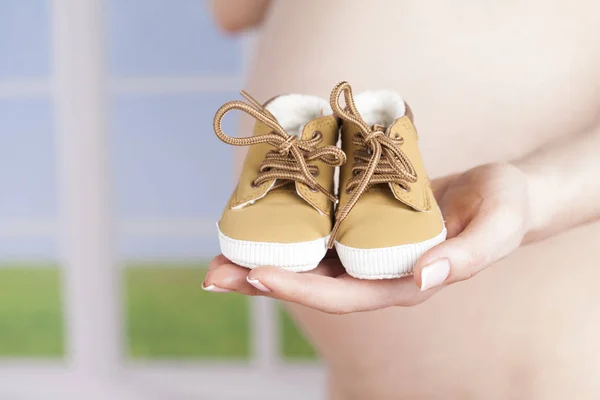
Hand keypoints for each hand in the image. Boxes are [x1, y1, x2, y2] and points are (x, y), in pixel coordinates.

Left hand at [203, 163, 530, 313]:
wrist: (499, 193)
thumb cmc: (503, 208)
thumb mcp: (497, 227)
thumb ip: (468, 257)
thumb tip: (424, 277)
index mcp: (402, 283)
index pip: (343, 296)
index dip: (299, 289)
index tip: (257, 276)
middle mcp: (375, 272)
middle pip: (311, 283)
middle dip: (261, 280)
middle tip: (213, 273)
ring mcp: (365, 251)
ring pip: (307, 260)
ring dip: (262, 257)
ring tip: (217, 252)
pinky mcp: (360, 225)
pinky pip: (318, 231)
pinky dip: (285, 228)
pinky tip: (257, 218)